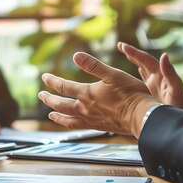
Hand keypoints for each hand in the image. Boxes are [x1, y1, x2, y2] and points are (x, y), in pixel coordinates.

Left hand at [38, 52, 158, 137]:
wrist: (141, 116)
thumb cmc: (130, 93)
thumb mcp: (112, 74)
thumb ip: (93, 65)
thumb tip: (76, 55)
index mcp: (87, 94)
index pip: (63, 87)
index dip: (52, 81)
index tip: (44, 77)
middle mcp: (85, 109)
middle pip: (61, 105)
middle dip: (49, 99)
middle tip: (41, 95)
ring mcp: (91, 119)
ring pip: (68, 119)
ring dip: (57, 116)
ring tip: (50, 115)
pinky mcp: (99, 127)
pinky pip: (79, 127)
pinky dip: (70, 124)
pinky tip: (72, 124)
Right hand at [118, 42, 182, 110]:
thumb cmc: (181, 104)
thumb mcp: (176, 88)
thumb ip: (170, 72)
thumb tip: (164, 55)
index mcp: (160, 74)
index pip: (145, 59)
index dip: (134, 52)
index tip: (123, 46)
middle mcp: (156, 76)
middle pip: (142, 61)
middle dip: (131, 53)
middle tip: (120, 45)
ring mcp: (154, 84)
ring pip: (142, 68)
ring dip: (134, 60)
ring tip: (125, 53)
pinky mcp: (152, 92)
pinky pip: (143, 79)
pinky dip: (138, 72)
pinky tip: (134, 71)